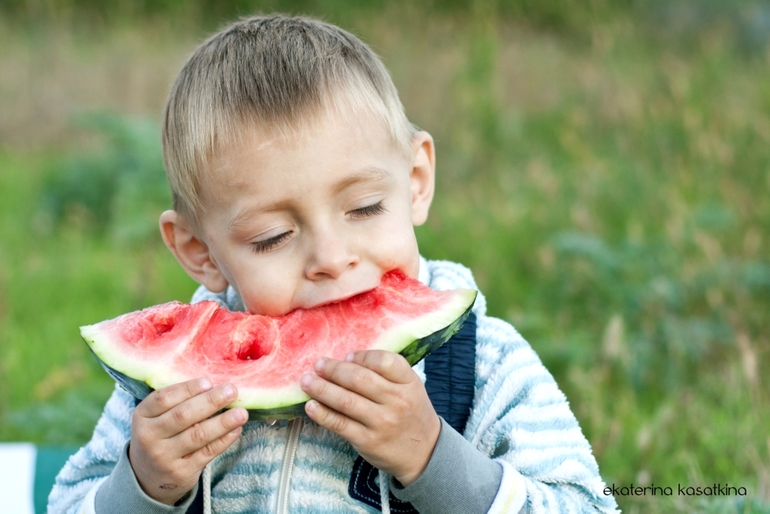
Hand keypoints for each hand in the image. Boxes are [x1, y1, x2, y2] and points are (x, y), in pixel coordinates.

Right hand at [128, 378, 248, 503]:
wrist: (148, 477)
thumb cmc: (160, 435)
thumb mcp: (156, 417)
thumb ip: (177, 402)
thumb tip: (214, 386)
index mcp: (142, 416)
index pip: (163, 398)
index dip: (187, 389)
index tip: (209, 382)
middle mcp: (149, 437)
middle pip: (182, 416)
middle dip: (210, 401)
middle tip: (232, 391)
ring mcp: (164, 457)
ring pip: (198, 435)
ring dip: (223, 422)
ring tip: (241, 413)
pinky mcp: (181, 472)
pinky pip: (207, 452)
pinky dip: (224, 439)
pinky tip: (236, 429)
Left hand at [300, 350, 439, 485]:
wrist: (424, 453)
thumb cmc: (411, 413)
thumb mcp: (410, 388)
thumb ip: (387, 374)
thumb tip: (347, 360)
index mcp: (409, 383)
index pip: (384, 361)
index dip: (362, 356)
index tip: (347, 356)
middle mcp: (397, 401)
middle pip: (359, 379)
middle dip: (334, 369)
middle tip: (318, 364)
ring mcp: (382, 422)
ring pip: (346, 400)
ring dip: (321, 389)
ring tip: (306, 381)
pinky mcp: (367, 441)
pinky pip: (340, 424)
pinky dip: (322, 414)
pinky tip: (311, 406)